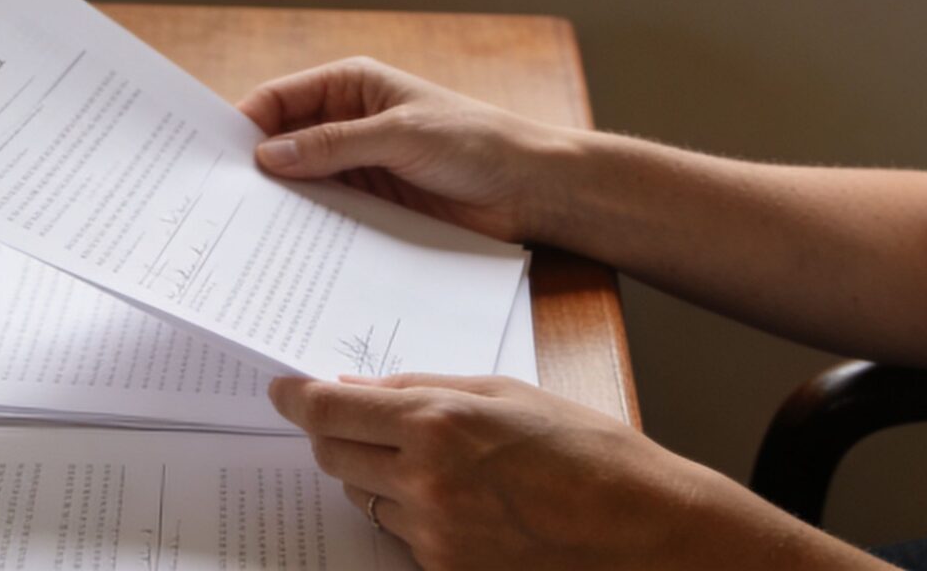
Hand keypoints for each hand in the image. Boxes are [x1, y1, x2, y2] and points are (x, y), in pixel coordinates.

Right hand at [238, 57, 559, 243]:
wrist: (530, 189)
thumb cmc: (475, 142)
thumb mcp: (401, 135)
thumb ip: (334, 145)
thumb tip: (267, 156)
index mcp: (351, 86)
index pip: (280, 99)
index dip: (244, 124)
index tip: (212, 157)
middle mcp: (347, 124)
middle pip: (283, 143)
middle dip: (254, 168)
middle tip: (217, 202)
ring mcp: (358, 167)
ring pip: (302, 183)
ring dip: (279, 203)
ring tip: (242, 232)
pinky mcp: (372, 206)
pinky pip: (327, 215)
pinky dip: (307, 228)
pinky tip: (286, 249)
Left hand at [268, 373, 859, 570]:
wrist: (644, 531)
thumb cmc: (590, 451)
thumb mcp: (506, 393)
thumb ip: (424, 389)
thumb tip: (359, 389)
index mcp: (436, 424)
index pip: (327, 411)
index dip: (295, 398)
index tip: (282, 390)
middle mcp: (424, 484)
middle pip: (333, 457)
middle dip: (338, 434)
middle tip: (362, 420)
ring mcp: (434, 537)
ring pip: (364, 498)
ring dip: (378, 476)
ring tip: (438, 463)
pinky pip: (401, 536)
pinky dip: (413, 514)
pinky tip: (463, 502)